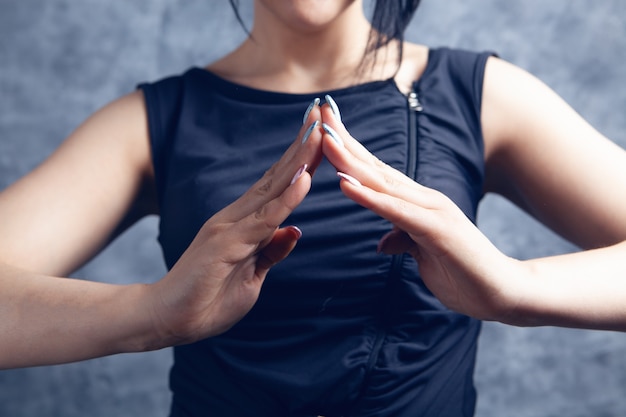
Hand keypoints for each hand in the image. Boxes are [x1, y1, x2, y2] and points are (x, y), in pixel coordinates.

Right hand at [147, 107, 323, 346]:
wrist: (167, 318)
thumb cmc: (207, 298)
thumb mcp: (252, 275)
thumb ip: (270, 251)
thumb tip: (294, 231)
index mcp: (244, 223)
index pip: (278, 184)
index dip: (301, 159)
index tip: (321, 133)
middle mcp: (237, 217)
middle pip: (277, 176)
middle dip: (302, 145)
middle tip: (323, 114)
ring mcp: (230, 227)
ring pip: (272, 188)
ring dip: (298, 160)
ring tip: (319, 132)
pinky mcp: (226, 243)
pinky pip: (263, 220)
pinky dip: (286, 199)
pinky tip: (304, 179)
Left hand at [319, 102, 522, 321]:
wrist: (502, 293)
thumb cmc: (463, 272)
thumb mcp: (422, 255)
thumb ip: (403, 240)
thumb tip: (384, 242)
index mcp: (416, 203)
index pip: (376, 171)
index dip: (349, 149)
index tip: (324, 128)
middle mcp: (422, 199)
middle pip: (375, 166)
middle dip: (345, 140)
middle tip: (318, 113)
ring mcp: (431, 211)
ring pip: (382, 182)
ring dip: (350, 160)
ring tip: (324, 139)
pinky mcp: (436, 230)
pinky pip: (395, 211)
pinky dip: (369, 197)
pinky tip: (346, 183)